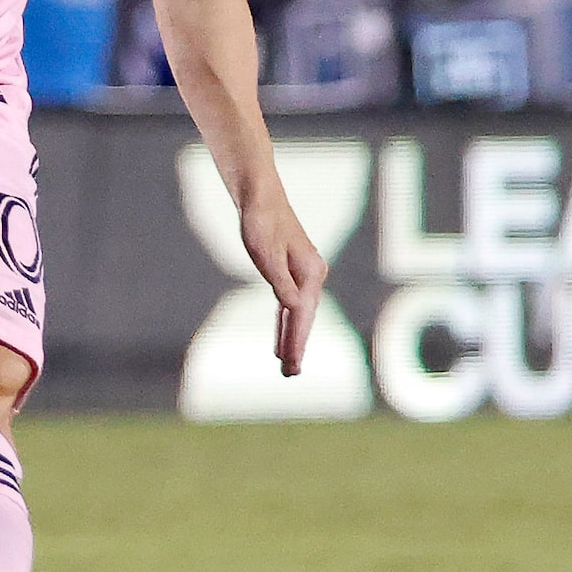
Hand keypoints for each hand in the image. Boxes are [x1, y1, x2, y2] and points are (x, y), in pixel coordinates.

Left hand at [240, 193, 328, 376]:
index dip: (296, 341)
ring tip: (286, 364)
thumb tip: (293, 307)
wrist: (259, 197)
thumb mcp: (267, 253)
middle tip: (290, 374)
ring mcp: (303, 272)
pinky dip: (286, 321)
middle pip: (304, 317)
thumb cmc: (261, 222)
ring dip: (292, 337)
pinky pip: (290, 303)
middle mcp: (312, 273)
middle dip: (297, 346)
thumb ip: (280, 281)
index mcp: (311, 271)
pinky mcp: (291, 270)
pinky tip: (281, 336)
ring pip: (298, 312)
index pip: (303, 314)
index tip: (291, 365)